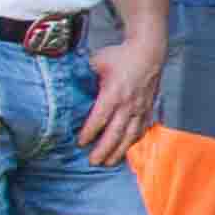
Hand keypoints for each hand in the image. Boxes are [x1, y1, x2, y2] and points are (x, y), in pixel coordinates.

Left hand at [82, 27, 165, 163]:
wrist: (149, 51)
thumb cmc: (121, 55)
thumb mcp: (97, 62)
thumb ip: (84, 75)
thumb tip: (65, 83)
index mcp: (114, 93)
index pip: (100, 118)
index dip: (89, 133)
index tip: (80, 143)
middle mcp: (128, 104)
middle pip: (115, 133)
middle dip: (103, 150)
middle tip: (92, 162)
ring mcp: (141, 108)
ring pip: (130, 136)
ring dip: (119, 151)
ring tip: (108, 163)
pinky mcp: (149, 109)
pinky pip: (142, 130)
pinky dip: (134, 142)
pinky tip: (126, 150)